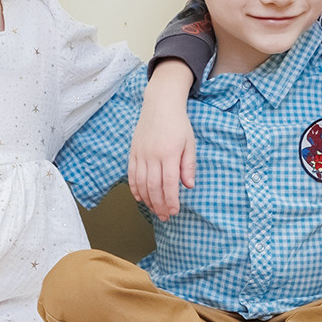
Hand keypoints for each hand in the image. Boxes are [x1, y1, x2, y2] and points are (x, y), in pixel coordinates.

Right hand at [129, 61, 197, 217]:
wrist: (160, 105)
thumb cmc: (178, 124)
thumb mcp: (190, 143)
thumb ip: (188, 165)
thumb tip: (189, 186)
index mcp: (169, 153)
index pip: (169, 183)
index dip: (171, 200)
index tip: (174, 211)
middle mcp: (153, 155)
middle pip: (153, 187)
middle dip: (159, 205)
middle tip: (165, 216)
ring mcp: (140, 154)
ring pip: (141, 183)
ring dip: (147, 200)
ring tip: (155, 210)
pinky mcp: (133, 152)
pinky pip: (132, 174)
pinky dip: (134, 188)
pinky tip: (140, 198)